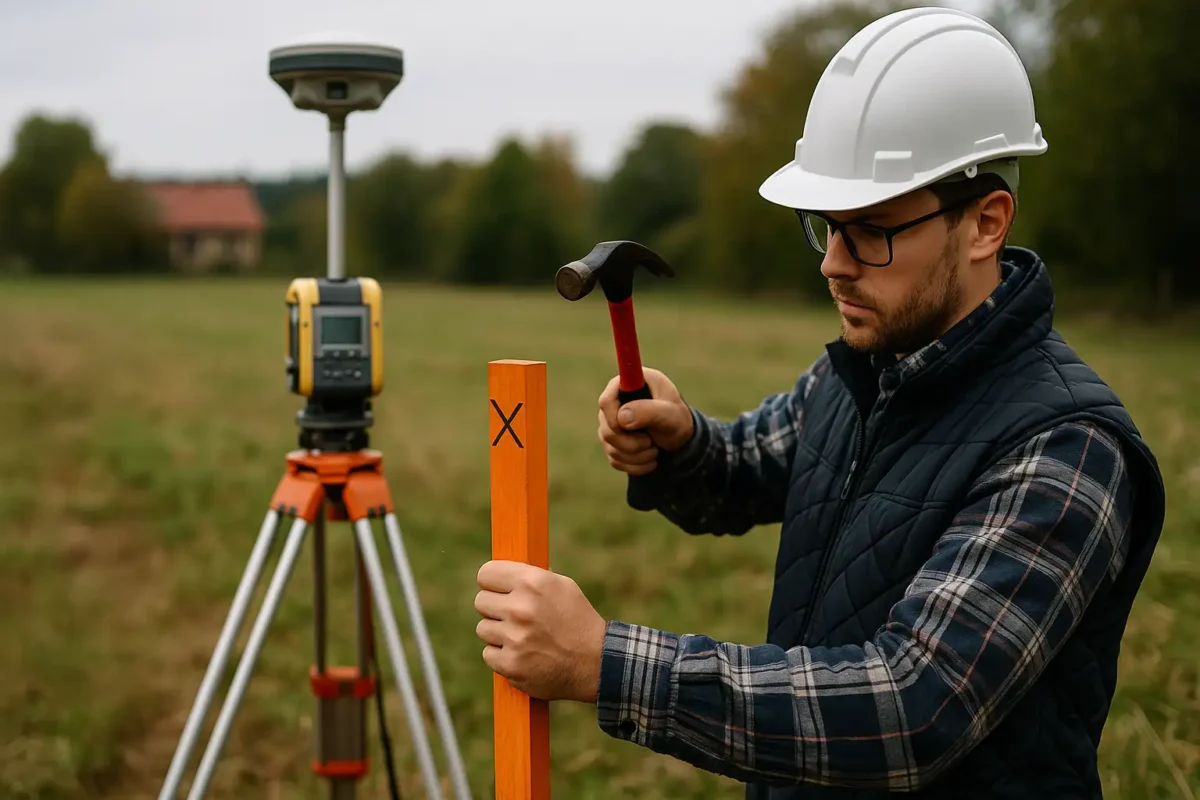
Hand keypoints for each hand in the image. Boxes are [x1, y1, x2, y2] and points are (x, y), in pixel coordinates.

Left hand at [474, 560, 606, 702]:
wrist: (596, 663)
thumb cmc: (578, 621)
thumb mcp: (563, 587)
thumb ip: (532, 577)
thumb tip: (504, 572)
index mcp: (532, 583)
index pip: (486, 574)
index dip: (492, 582)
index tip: (497, 589)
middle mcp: (520, 608)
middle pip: (481, 601)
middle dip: (495, 608)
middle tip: (514, 616)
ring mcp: (514, 638)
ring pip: (483, 629)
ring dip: (498, 633)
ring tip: (523, 637)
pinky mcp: (510, 664)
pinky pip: (488, 654)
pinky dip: (502, 656)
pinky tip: (523, 654)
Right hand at [597, 367, 693, 475]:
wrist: (679, 438)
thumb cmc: (677, 419)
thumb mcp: (670, 413)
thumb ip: (648, 411)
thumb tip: (622, 418)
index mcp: (629, 384)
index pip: (606, 401)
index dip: (614, 417)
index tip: (631, 428)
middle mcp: (615, 402)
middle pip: (607, 429)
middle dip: (631, 443)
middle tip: (651, 442)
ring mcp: (610, 422)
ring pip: (610, 447)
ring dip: (637, 456)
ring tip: (655, 449)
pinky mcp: (611, 442)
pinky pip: (614, 459)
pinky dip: (634, 465)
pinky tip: (650, 459)